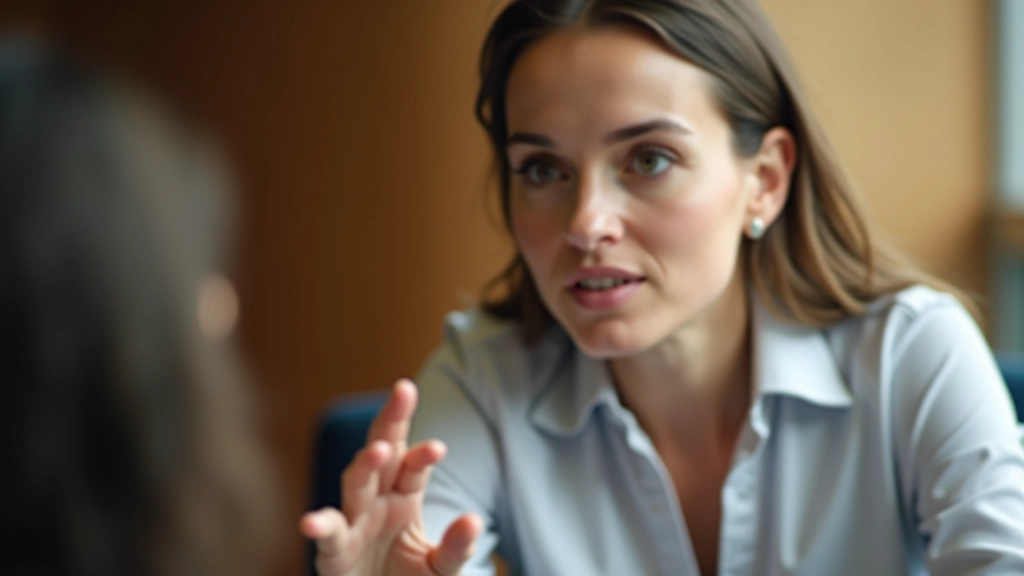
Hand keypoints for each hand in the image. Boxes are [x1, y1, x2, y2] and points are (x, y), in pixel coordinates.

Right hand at [300, 379, 482, 575]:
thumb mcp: (442, 568)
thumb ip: (456, 547)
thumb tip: (474, 520)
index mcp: (404, 498)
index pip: (413, 465)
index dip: (423, 454)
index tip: (438, 448)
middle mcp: (377, 502)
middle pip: (382, 454)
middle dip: (392, 421)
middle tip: (404, 389)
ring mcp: (353, 524)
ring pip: (355, 484)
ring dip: (365, 465)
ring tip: (380, 451)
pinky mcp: (334, 553)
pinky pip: (327, 535)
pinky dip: (319, 526)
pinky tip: (311, 521)